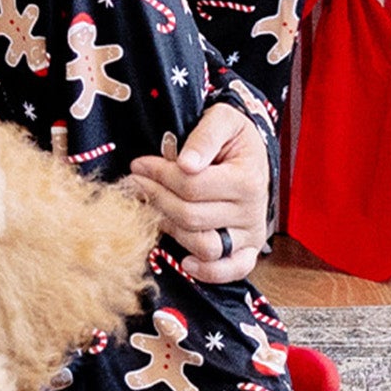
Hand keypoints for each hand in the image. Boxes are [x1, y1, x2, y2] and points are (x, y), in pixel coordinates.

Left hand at [127, 104, 267, 284]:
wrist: (254, 152)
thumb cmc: (234, 135)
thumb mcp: (223, 119)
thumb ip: (204, 136)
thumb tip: (186, 163)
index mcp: (247, 180)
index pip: (192, 185)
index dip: (159, 175)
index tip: (139, 164)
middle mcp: (252, 212)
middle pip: (192, 216)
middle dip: (156, 198)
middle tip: (135, 183)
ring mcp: (251, 235)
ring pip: (204, 245)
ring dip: (171, 228)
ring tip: (152, 208)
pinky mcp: (248, 250)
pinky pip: (230, 271)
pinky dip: (209, 272)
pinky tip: (185, 262)